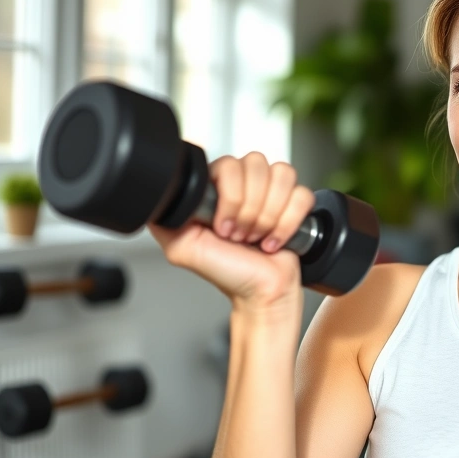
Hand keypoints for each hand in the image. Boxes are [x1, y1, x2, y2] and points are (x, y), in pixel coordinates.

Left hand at [147, 152, 315, 315]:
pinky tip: (275, 239)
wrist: (261, 293)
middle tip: (241, 235)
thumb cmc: (227, 273)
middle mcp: (246, 185)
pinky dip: (288, 223)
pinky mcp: (297, 202)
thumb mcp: (182, 248)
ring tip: (258, 237)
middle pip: (257, 166)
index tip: (224, 227)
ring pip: (281, 176)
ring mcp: (272, 192)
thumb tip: (157, 196)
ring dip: (270, 216)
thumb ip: (165, 218)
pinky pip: (301, 195)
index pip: (229, 164)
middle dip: (250, 210)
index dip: (231, 196)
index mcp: (218, 188)